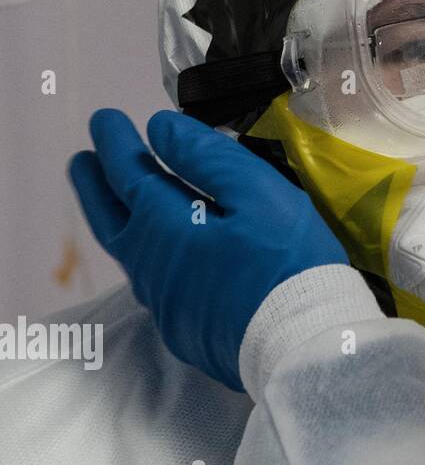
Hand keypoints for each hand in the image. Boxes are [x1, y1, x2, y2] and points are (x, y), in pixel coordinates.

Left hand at [68, 109, 347, 390]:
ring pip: (130, 252)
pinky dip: (148, 255)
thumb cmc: (289, 263)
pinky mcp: (184, 329)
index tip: (105, 120)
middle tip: (83, 161)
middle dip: (96, 185)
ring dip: (119, 219)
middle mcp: (152, 266)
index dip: (115, 144)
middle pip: (112, 218)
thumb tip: (161, 128)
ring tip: (119, 202)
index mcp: (167, 227)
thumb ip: (208, 158)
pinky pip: (154, 282)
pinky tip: (164, 253)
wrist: (301, 345)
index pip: (129, 174)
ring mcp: (165, 303)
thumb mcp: (260, 194)